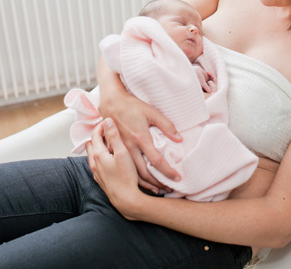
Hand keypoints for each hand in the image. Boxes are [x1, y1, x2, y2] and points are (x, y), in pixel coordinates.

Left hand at [86, 119, 143, 218]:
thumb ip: (114, 136)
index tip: (109, 121)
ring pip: (94, 155)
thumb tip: (108, 121)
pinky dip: (102, 157)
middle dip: (99, 135)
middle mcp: (94, 163)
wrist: (126, 199)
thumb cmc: (126, 176)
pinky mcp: (101, 180)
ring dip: (100, 147)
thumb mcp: (122, 152)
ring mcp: (97, 172)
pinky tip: (112, 159)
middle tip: (109, 131)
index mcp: (98, 154)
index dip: (101, 126)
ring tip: (112, 143)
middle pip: (92, 144)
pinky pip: (98, 164)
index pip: (95, 134)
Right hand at [98, 60, 181, 189]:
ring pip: (134, 173)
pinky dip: (134, 177)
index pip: (156, 161)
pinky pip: (125, 167)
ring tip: (157, 189)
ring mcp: (121, 150)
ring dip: (146, 183)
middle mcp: (130, 147)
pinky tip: (142, 180)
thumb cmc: (132, 106)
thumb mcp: (152, 112)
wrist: (111, 102)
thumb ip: (166, 125)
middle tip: (169, 188)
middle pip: (145, 172)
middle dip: (157, 183)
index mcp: (141, 138)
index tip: (177, 178)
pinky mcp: (115, 149)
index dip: (168, 171)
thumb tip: (179, 139)